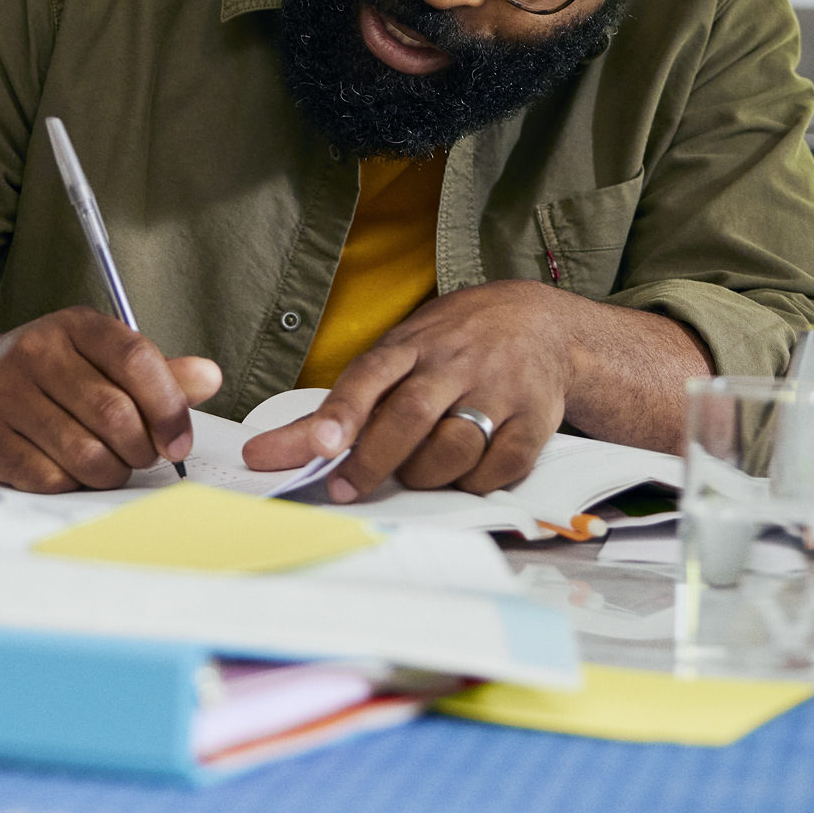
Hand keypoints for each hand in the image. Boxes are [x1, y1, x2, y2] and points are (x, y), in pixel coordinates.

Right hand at [0, 307, 223, 492]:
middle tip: (144, 455)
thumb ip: (158, 373)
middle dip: (142, 448)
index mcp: (75, 326)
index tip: (180, 441)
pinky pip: (52, 478)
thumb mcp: (102, 361)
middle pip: (115, 413)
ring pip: (87, 453)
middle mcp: (36, 353)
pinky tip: (72, 469)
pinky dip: (74, 483)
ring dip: (113, 472)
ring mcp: (6, 395)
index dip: (168, 406)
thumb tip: (209, 377)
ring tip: (111, 464)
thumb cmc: (49, 379)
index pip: (135, 359)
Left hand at [238, 280, 594, 500]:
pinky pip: (500, 467)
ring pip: (453, 448)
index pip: (370, 375)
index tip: (320, 445)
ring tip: (415, 473)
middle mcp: (454, 363)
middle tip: (344, 488)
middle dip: (372, 460)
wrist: (544, 324)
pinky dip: (475, 482)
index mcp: (413, 344)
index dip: (342, 412)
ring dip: (424, 475)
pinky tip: (465, 472)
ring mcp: (498, 389)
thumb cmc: (454, 346)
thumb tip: (269, 452)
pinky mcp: (534, 418)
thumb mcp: (400, 353)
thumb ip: (342, 404)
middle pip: (410, 416)